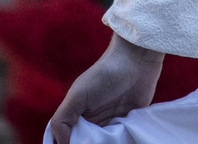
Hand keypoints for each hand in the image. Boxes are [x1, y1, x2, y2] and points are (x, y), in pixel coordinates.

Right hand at [48, 33, 164, 143]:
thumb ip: (63, 119)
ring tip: (113, 139)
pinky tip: (126, 140)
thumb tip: (60, 143)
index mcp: (77, 119)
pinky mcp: (129, 125)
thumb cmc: (104, 75)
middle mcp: (94, 125)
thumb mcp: (78, 95)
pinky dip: (125, 143)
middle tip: (102, 140)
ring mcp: (112, 126)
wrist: (137, 61)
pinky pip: (125, 141)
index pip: (70, 141)